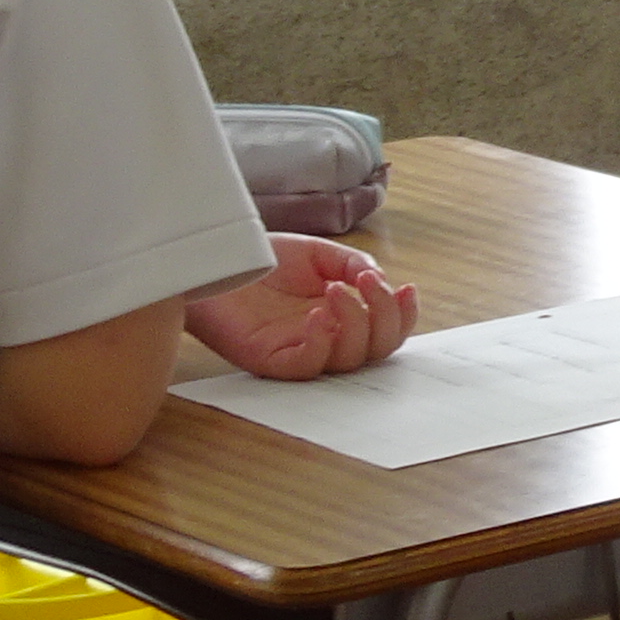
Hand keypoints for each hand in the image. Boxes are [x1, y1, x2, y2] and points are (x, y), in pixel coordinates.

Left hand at [183, 235, 415, 380]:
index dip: (404, 315)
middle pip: (377, 350)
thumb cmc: (261, 258)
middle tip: (369, 282)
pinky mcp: (270, 359)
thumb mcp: (319, 253)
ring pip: (348, 360)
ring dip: (354, 323)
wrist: (215, 261)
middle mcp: (326, 337)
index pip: (386, 329)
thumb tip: (381, 281)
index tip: (405, 288)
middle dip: (385, 318)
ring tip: (335, 288)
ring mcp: (299, 350)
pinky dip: (321, 342)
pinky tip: (316, 315)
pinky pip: (308, 366)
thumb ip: (353, 263)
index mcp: (342, 313)